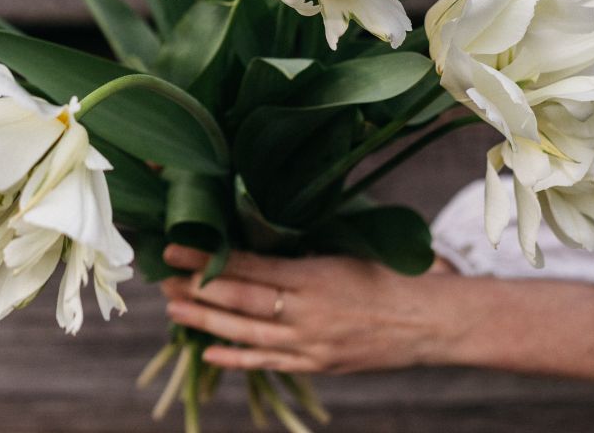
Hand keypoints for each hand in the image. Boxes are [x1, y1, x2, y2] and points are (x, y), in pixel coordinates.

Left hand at [160, 244, 593, 384]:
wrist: (431, 321)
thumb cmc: (390, 273)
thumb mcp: (344, 248)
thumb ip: (300, 248)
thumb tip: (253, 228)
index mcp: (313, 274)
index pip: (246, 265)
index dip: (207, 258)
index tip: (175, 246)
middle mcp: (307, 311)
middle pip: (239, 300)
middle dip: (196, 289)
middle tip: (162, 278)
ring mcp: (311, 343)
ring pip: (246, 333)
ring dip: (206, 321)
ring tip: (173, 309)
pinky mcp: (318, 364)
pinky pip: (269, 363)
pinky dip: (237, 359)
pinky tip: (209, 352)